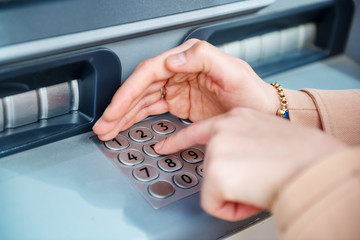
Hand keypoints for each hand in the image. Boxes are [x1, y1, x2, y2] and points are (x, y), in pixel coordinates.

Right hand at [93, 39, 278, 139]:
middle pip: (140, 88)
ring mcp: (178, 89)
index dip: (129, 90)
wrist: (263, 112)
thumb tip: (171, 60)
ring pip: (142, 101)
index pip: (150, 72)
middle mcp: (179, 72)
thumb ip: (203, 59)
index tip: (115, 108)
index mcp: (188, 59)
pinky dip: (136, 119)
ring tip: (108, 130)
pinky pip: (152, 110)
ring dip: (123, 116)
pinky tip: (125, 127)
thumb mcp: (232, 72)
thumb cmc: (252, 92)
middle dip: (120, 107)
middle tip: (104, 124)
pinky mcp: (179, 104)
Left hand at [155, 108, 346, 220]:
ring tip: (260, 184)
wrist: (316, 167)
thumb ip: (244, 144)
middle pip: (211, 167)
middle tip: (256, 179)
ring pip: (214, 186)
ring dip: (235, 194)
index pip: (199, 130)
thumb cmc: (303, 156)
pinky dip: (233, 208)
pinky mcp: (216, 172)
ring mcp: (217, 148)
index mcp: (238, 118)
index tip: (163, 146)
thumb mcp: (268, 136)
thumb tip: (238, 165)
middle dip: (230, 181)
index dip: (178, 141)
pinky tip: (252, 195)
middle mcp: (224, 128)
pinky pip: (215, 204)